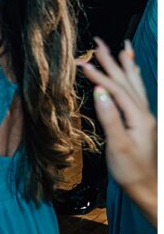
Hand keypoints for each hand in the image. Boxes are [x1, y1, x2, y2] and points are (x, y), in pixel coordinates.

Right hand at [79, 37, 156, 223]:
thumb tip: (100, 92)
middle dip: (113, 61)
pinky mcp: (142, 123)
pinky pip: (137, 93)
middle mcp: (145, 114)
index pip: (116, 90)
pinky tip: (131, 75)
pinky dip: (132, 80)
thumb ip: (110, 118)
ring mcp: (145, 118)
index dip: (99, 76)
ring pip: (135, 85)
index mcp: (139, 117)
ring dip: (126, 66)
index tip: (82, 62)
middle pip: (127, 82)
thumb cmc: (132, 171)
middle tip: (100, 43)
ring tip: (123, 48)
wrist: (149, 190)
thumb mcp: (118, 146)